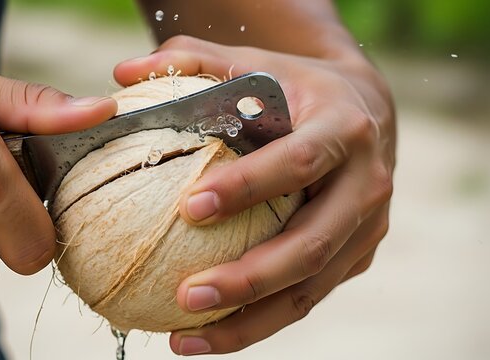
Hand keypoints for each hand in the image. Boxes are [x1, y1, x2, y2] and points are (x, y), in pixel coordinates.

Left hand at [115, 35, 394, 354]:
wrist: (367, 111)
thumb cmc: (299, 89)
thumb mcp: (256, 64)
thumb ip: (193, 61)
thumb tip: (122, 71)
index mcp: (343, 131)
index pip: (299, 163)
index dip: (249, 187)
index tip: (190, 208)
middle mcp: (366, 185)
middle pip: (311, 245)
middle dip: (249, 279)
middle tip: (185, 296)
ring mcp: (368, 229)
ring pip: (310, 289)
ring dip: (250, 321)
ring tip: (185, 339)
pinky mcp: (359, 257)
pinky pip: (308, 296)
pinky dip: (260, 320)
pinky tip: (211, 332)